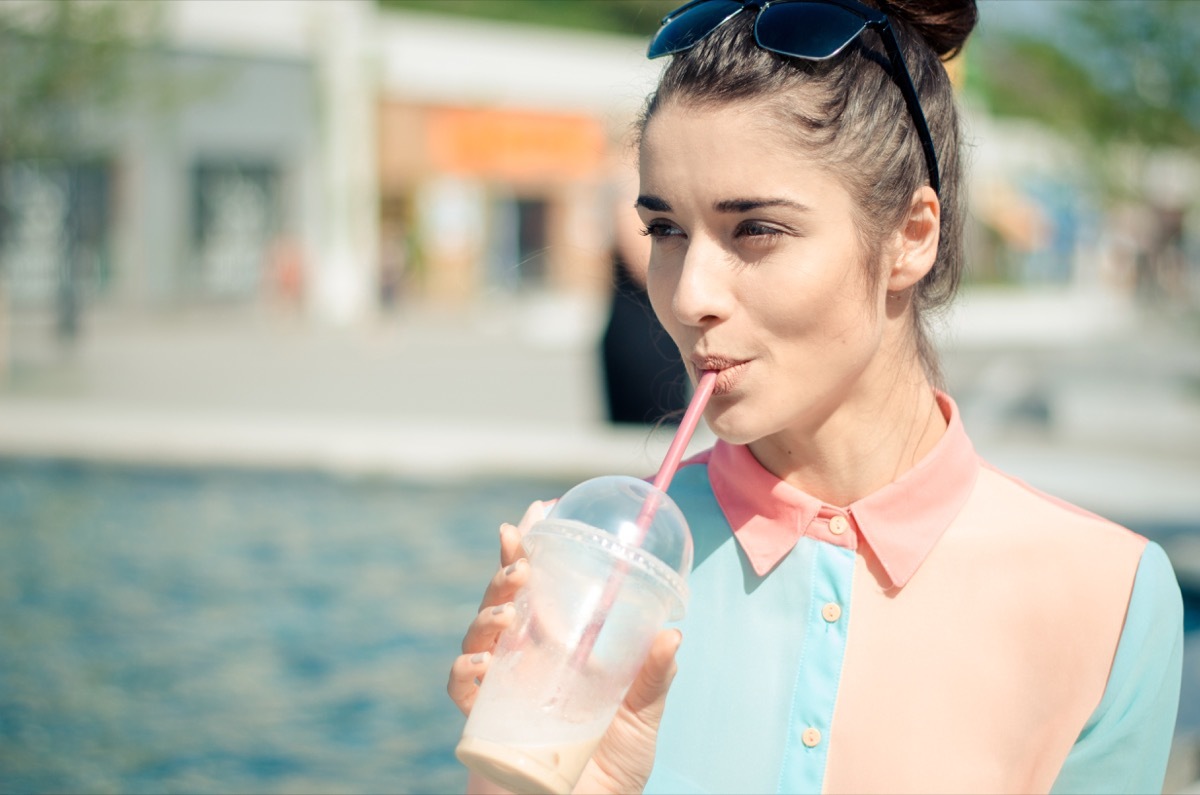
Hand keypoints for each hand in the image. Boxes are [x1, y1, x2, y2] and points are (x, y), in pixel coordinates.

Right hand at [447, 500, 682, 794]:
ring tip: (508, 613)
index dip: (531, 551)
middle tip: (521, 560)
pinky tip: (481, 664)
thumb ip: (654, 679)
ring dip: (487, 615)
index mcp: (558, 648)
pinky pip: (462, 689)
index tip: (534, 514)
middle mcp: (524, 660)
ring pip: (478, 636)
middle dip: (505, 573)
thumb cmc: (612, 769)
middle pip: (504, 602)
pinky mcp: (482, 722)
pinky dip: (464, 672)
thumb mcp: (641, 719)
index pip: (541, 589)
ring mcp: (499, 688)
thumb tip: (673, 636)